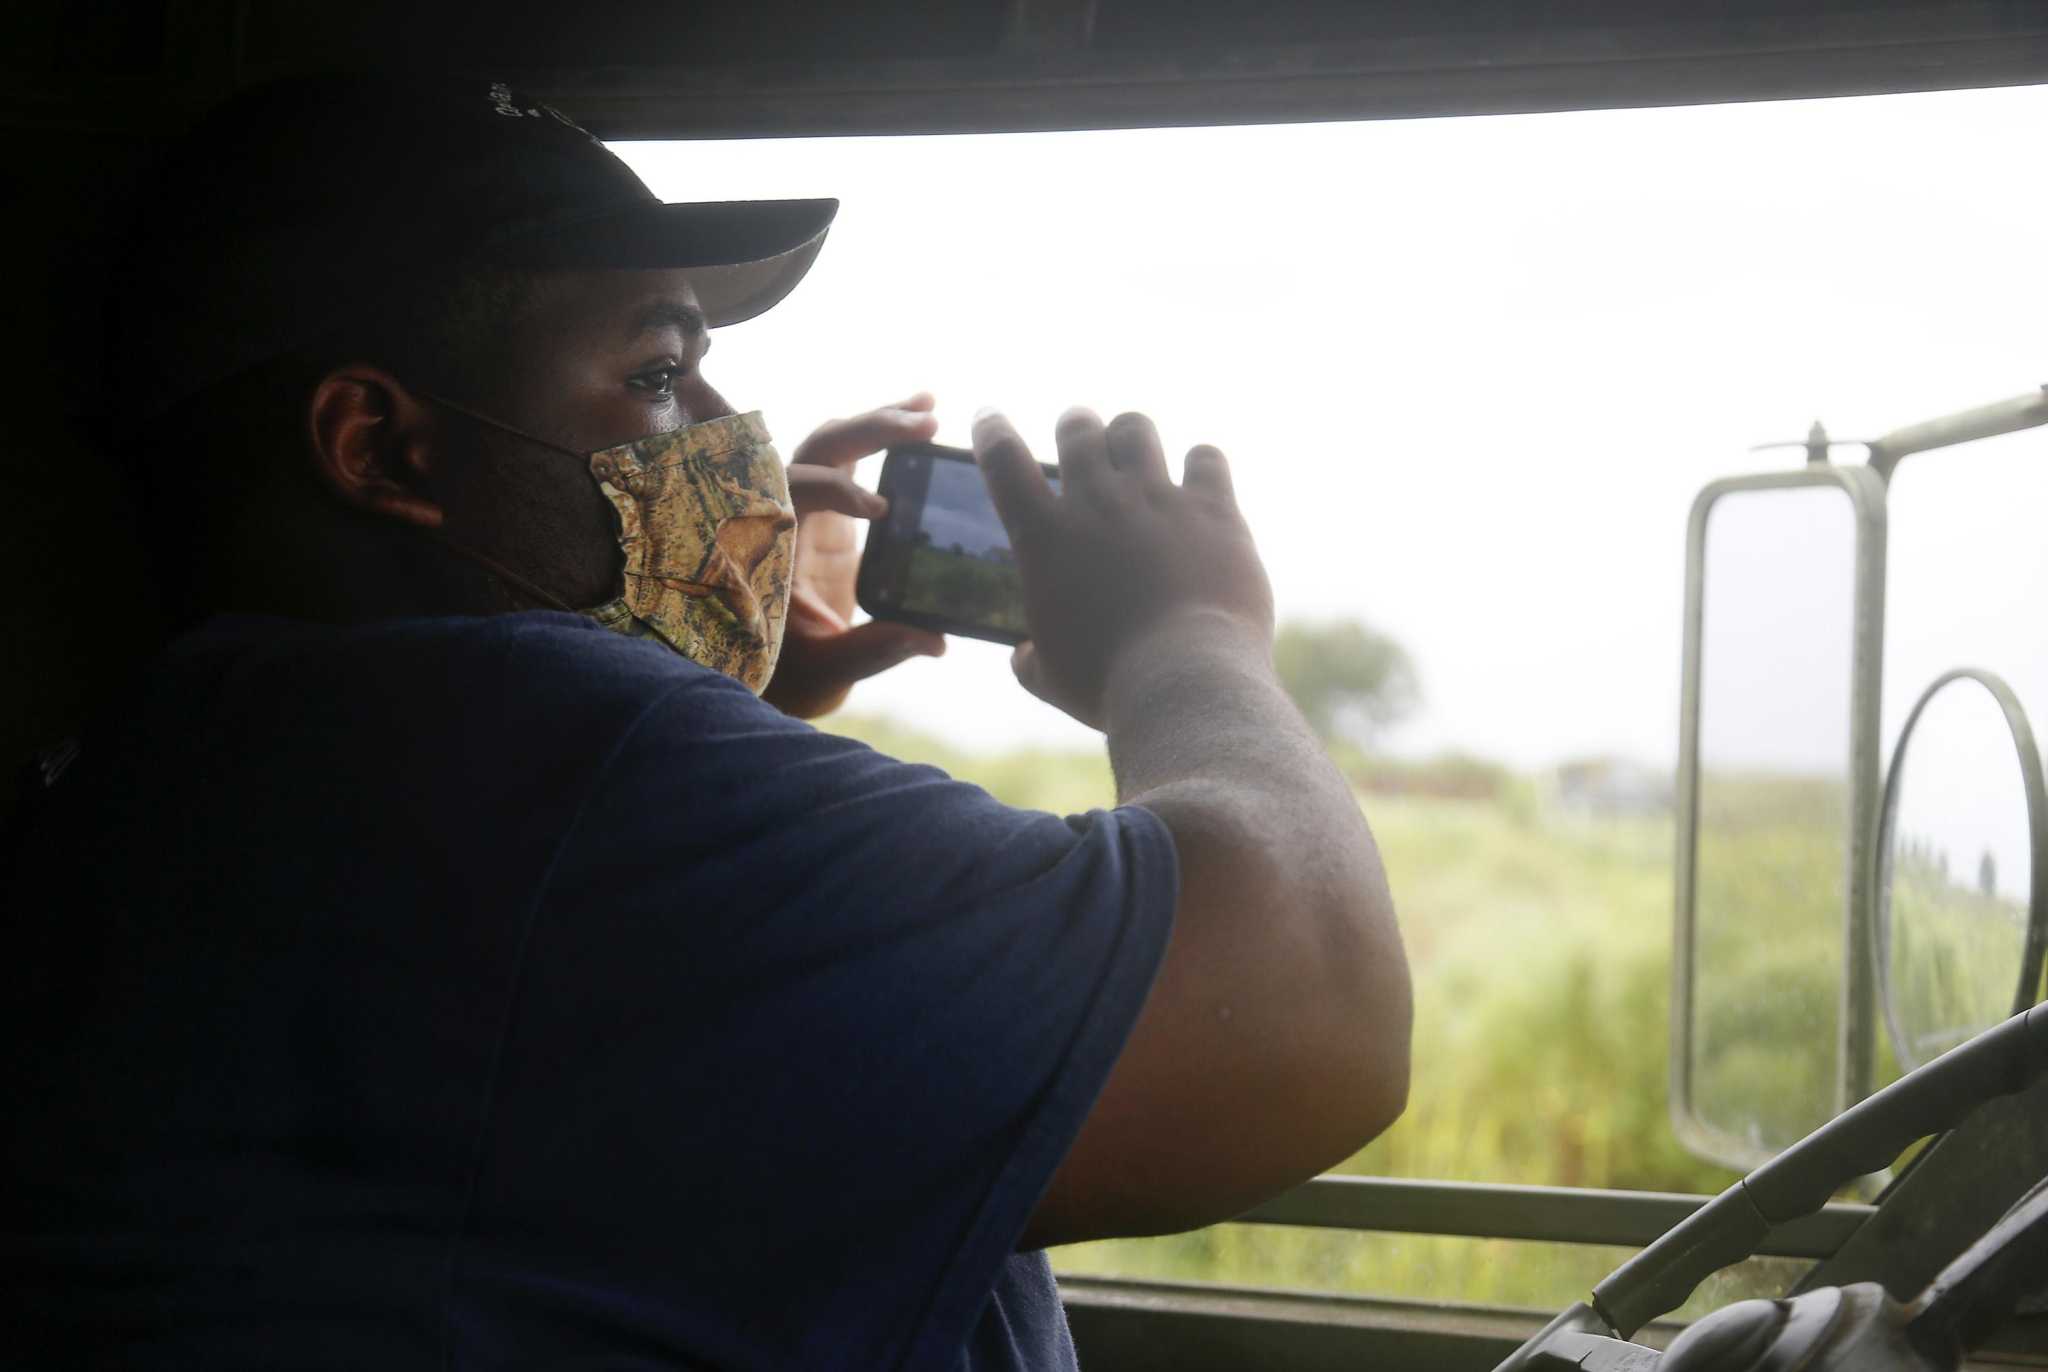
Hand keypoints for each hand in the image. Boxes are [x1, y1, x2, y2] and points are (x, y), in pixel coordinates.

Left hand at [762, 394, 946, 718]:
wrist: (772, 673)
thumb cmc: (784, 674)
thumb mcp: (826, 670)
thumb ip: (874, 651)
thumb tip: (936, 639)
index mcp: (770, 545)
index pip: (794, 495)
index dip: (835, 491)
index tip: (882, 511)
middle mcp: (782, 513)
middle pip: (817, 450)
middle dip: (868, 430)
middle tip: (924, 424)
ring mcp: (805, 505)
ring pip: (834, 441)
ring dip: (879, 420)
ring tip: (931, 407)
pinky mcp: (828, 506)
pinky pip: (850, 455)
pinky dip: (882, 430)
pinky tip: (925, 412)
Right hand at [974, 407, 1273, 728]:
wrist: (1183, 679)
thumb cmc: (1108, 686)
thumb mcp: (1050, 679)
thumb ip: (1030, 658)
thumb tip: (1023, 656)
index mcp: (1043, 538)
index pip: (1003, 460)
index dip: (992, 431)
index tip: (989, 418)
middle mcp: (1097, 503)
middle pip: (1078, 429)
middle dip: (1076, 427)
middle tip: (1080, 435)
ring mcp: (1157, 499)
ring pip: (1136, 429)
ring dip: (1130, 435)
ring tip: (1135, 451)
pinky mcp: (1213, 509)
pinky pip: (1205, 457)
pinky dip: (1199, 463)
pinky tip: (1200, 479)